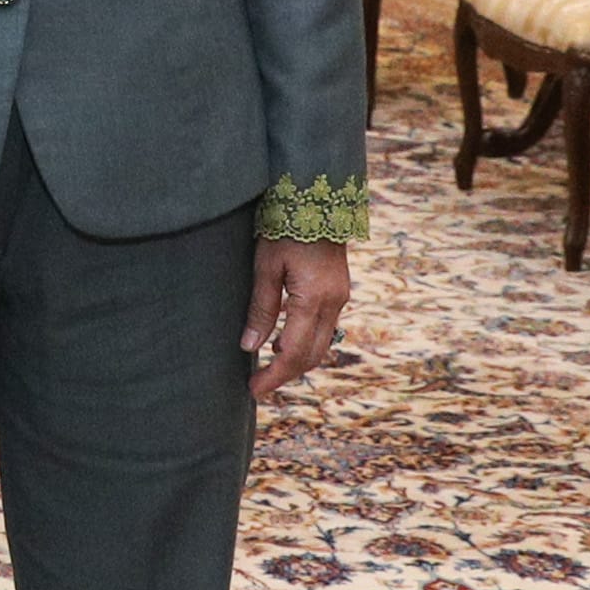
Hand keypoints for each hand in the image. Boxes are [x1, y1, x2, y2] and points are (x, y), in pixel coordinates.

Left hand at [245, 240, 349, 404]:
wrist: (318, 199)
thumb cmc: (286, 228)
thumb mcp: (266, 267)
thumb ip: (260, 309)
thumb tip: (249, 346)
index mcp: (313, 299)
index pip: (293, 353)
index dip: (273, 375)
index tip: (253, 389)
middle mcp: (334, 303)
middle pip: (312, 355)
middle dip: (285, 374)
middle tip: (257, 385)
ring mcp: (340, 298)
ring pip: (322, 344)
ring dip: (296, 360)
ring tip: (267, 368)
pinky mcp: (339, 291)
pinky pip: (325, 328)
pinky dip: (305, 342)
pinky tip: (283, 342)